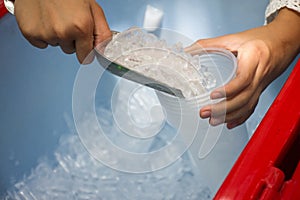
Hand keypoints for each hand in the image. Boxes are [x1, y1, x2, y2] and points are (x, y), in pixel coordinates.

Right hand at [14, 0, 110, 62]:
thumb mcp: (93, 9)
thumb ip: (102, 33)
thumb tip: (103, 51)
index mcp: (81, 27)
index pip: (85, 58)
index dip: (85, 49)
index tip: (83, 41)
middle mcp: (63, 32)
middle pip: (70, 50)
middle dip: (71, 39)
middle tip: (68, 20)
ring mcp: (45, 34)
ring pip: (56, 45)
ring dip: (57, 35)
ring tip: (55, 16)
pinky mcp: (30, 33)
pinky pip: (41, 43)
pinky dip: (43, 34)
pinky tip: (45, 19)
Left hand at [186, 8, 299, 128]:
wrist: (283, 41)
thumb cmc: (260, 39)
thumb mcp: (233, 38)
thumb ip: (209, 44)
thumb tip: (187, 51)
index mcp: (254, 58)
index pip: (243, 79)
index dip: (229, 90)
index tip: (213, 96)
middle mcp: (259, 75)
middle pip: (244, 97)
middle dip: (223, 109)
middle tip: (204, 112)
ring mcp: (261, 85)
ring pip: (247, 105)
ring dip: (229, 116)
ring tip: (212, 121)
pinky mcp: (260, 90)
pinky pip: (252, 106)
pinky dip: (240, 117)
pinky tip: (229, 123)